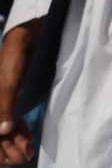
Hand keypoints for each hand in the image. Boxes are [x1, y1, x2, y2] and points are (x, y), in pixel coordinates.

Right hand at [0, 18, 41, 165]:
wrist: (28, 35)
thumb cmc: (14, 55)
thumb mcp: (8, 80)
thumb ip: (4, 104)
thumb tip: (4, 130)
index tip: (9, 158)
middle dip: (6, 148)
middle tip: (22, 157)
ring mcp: (3, 102)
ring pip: (5, 129)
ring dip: (14, 143)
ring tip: (27, 152)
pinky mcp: (14, 98)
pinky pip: (14, 120)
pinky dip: (20, 132)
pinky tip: (28, 142)